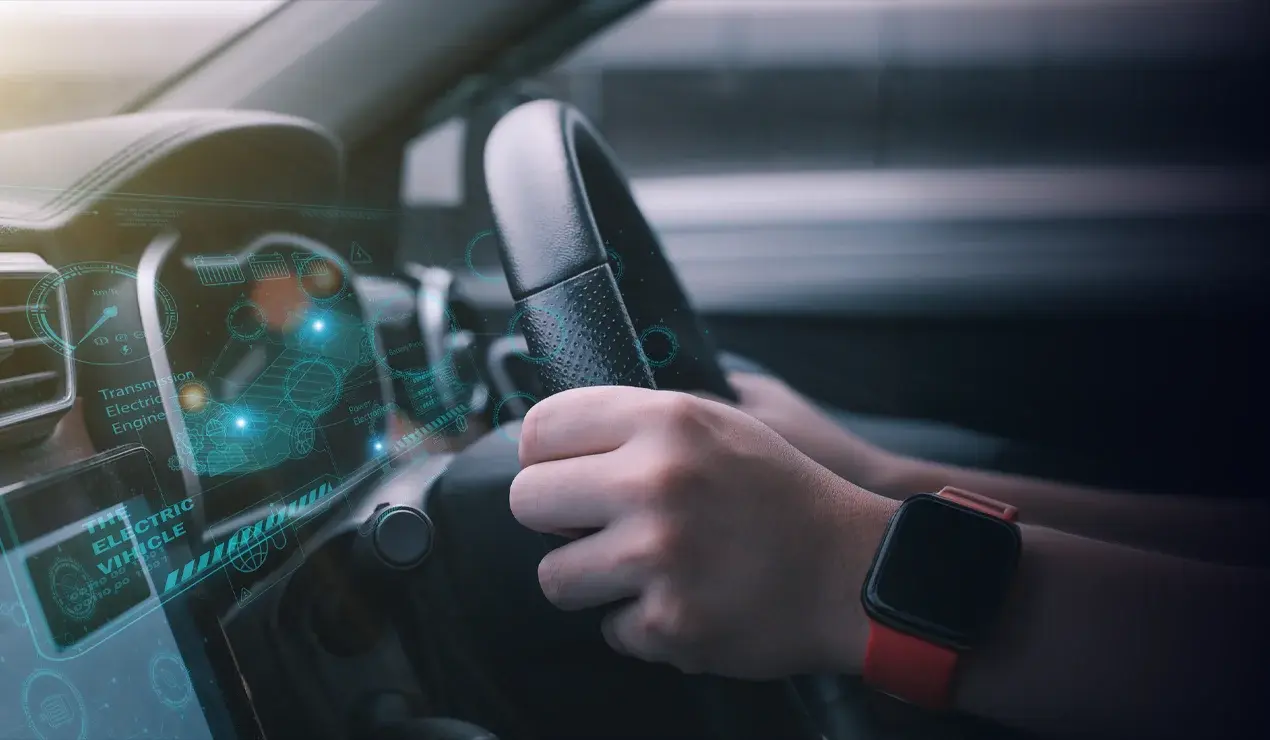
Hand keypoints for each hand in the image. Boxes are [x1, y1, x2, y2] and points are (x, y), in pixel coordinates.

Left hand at [510, 386, 896, 678]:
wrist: (851, 571)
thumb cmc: (781, 494)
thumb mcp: (718, 424)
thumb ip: (637, 423)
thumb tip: (548, 441)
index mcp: (666, 421)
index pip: (540, 428)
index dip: (543, 455)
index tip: (561, 472)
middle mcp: (655, 481)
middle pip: (525, 499)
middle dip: (555, 518)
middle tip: (598, 526)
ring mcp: (658, 555)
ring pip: (553, 575)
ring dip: (591, 580)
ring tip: (643, 570)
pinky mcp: (668, 622)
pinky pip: (609, 628)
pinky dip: (643, 624)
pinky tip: (685, 600)